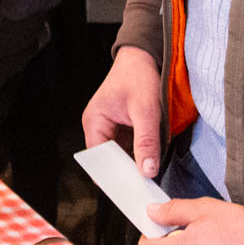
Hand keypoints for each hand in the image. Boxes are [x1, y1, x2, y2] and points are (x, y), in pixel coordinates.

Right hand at [83, 46, 161, 174]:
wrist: (145, 56)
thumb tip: (147, 171)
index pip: (99, 159)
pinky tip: (149, 160)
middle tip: (143, 185)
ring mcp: (109, 128)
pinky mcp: (121, 127)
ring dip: (133, 163)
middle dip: (125, 171)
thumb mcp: (146, 111)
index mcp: (94, 121)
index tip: (131, 188)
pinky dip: (138, 154)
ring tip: (148, 173)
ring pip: (120, 156)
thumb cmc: (139, 76)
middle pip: (108, 160)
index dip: (114, 174)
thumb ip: (146, 142)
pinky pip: (128, 148)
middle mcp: (97, 126)